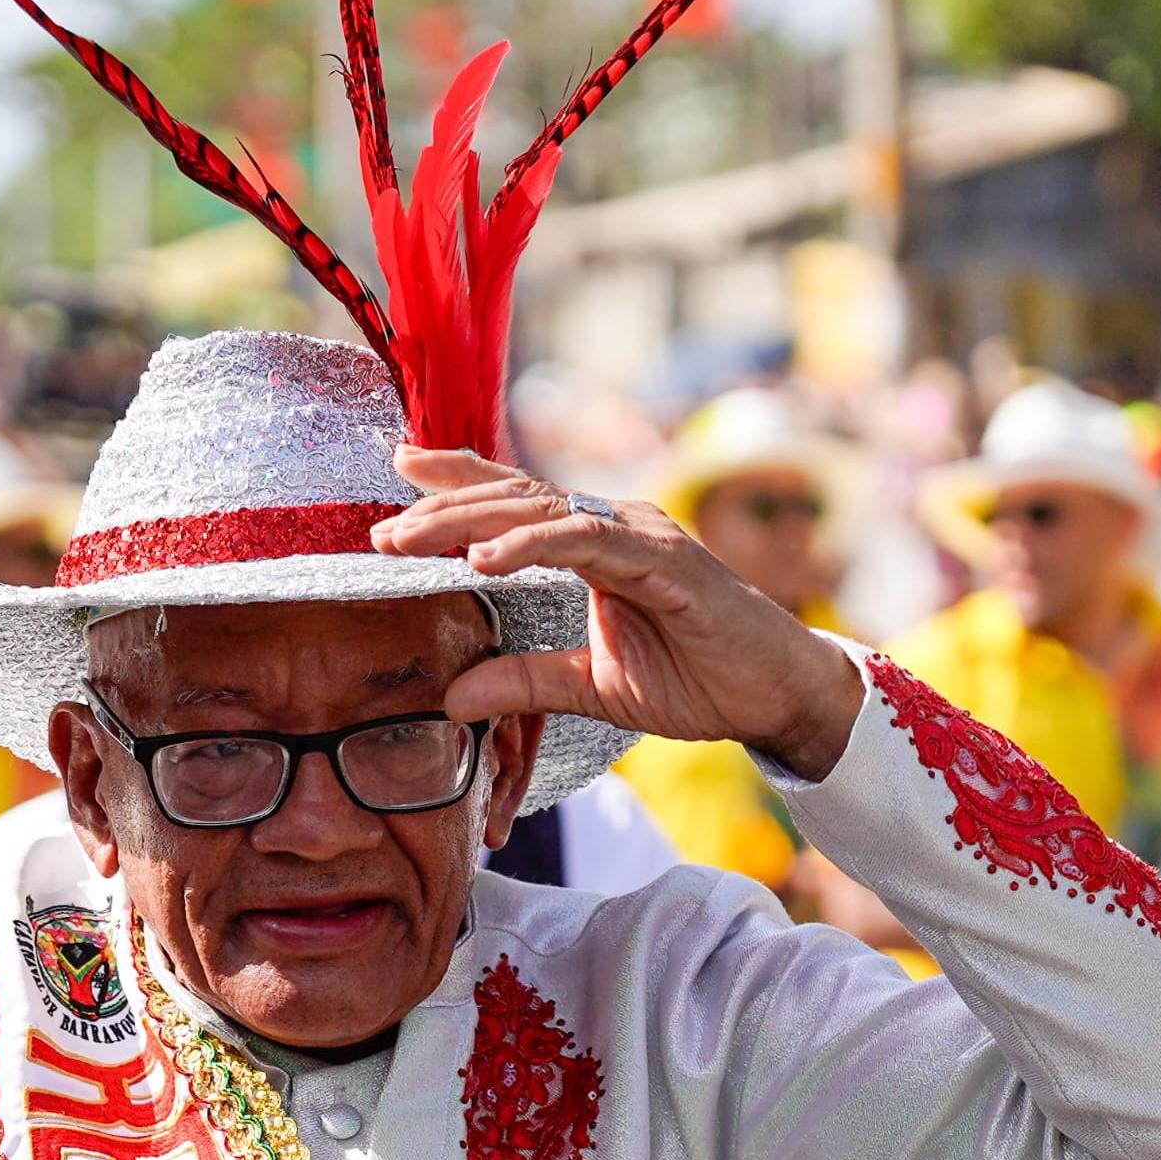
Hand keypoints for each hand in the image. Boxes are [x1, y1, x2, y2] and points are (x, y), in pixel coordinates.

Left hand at [373, 448, 865, 778]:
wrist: (779, 696)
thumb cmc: (701, 681)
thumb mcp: (592, 688)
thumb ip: (525, 682)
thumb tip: (452, 696)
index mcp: (600, 543)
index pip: (518, 502)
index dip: (460, 480)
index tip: (400, 463)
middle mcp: (617, 525)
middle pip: (515, 500)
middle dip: (442, 508)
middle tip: (381, 529)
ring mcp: (642, 536)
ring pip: (541, 512)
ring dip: (470, 523)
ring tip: (410, 539)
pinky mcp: (665, 562)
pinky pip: (588, 542)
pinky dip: (532, 546)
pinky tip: (485, 560)